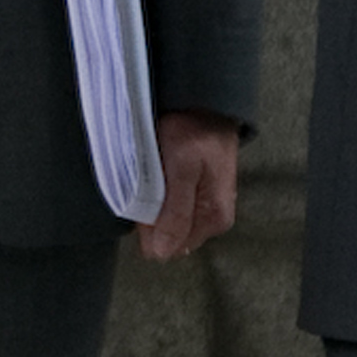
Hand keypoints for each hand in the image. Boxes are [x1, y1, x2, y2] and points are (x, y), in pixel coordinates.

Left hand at [138, 111, 239, 259]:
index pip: (169, 246)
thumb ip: (175, 212)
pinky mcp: (194, 191)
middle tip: (148, 181)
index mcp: (214, 218)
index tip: (142, 198)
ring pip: (165, 218)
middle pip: (167, 233)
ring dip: (152, 202)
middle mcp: (212, 218)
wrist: (205, 102)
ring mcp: (203, 205)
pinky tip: (154, 174)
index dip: (148, 227)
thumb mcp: (182, 168)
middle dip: (150, 215)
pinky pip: (168, 203)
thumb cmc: (194, 130)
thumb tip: (161, 253)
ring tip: (152, 174)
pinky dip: (155, 192)